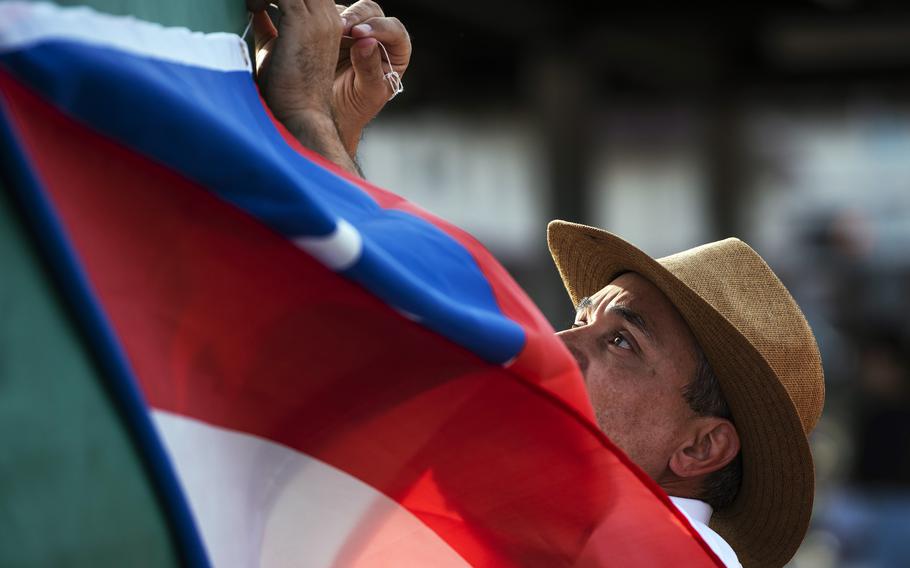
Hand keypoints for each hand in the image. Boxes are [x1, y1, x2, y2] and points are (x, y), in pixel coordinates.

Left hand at [246, 0, 342, 125]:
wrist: (300, 115)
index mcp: (326, 21)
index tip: (256, 4)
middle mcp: (327, 16)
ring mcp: (318, 19)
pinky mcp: (301, 23)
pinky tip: (251, 9)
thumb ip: (269, 26)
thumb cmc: (288, 90)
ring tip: (251, 5)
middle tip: (252, 3)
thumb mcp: (277, 48)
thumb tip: (254, 10)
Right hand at [335, 1, 410, 155]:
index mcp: (396, 53)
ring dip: (340, 17)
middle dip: (357, 17)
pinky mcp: (335, 31)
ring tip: (329, 30)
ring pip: (352, 12)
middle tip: (341, 27)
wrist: (329, 115)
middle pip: (372, 13)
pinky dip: (324, 20)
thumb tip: (367, 43)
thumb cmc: (355, 109)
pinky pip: (330, 17)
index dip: (379, 29)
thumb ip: (369, 70)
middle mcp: (378, 38)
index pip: (394, 32)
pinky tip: (316, 30)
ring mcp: (355, 32)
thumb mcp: (367, 94)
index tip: (359, 34)